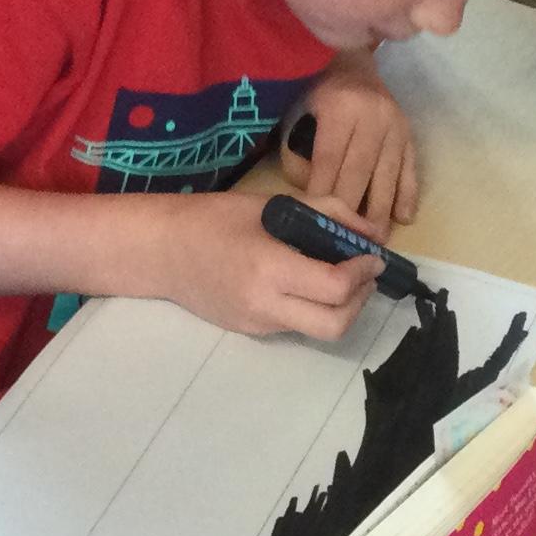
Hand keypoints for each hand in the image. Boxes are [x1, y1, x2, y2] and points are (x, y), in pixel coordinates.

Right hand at [158, 186, 381, 341]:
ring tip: (340, 277)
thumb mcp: (275, 204)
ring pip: (319, 330)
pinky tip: (306, 282)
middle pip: (335, 325)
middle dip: (361, 301)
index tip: (372, 255)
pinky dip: (314, 307)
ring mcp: (257, 324)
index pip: (334, 287)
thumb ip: (329, 213)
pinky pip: (296, 325)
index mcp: (268, 268)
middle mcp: (265, 305)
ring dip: (342, 307)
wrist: (161, 251)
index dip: (364, 273)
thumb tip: (373, 232)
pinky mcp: (251, 332)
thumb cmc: (215, 218)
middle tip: (364, 275)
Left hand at [289, 58, 420, 225]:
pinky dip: (408, 195)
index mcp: (340, 107)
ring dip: (382, 210)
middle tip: (347, 243)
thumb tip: (311, 198)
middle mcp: (373, 116)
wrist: (353, 64)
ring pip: (388, 174)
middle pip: (360, 170)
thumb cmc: (318, 96)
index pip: (329, 158)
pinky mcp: (410, 134)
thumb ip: (299, 155)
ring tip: (376, 240)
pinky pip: (410, 168)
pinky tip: (404, 219)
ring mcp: (396, 125)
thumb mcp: (299, 116)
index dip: (323, 191)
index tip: (318, 223)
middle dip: (353, 210)